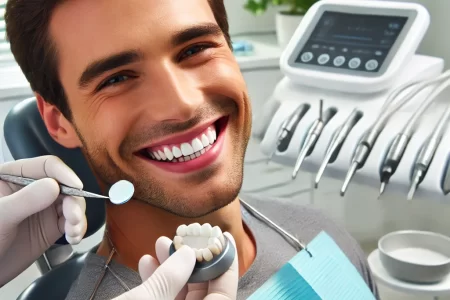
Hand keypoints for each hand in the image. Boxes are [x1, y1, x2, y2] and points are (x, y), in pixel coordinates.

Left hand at [0, 156, 86, 285]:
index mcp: (14, 177)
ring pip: (72, 203)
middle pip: (65, 185)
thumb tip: (55, 186)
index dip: (64, 174)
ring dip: (78, 217)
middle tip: (73, 217)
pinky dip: (78, 229)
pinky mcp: (52, 226)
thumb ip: (25, 200)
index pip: (46, 166)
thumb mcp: (1, 216)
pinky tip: (74, 238)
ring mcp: (43, 207)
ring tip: (73, 232)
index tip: (76, 187)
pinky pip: (72, 222)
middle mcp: (32, 189)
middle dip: (74, 201)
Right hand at [114, 232, 237, 299]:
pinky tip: (145, 263)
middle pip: (203, 294)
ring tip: (160, 244)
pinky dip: (155, 283)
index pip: (224, 296)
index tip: (223, 239)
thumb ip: (170, 279)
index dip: (226, 266)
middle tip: (183, 238)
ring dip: (171, 269)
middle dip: (192, 263)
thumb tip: (189, 255)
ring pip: (180, 297)